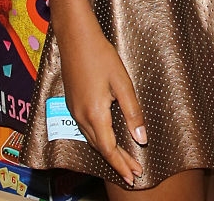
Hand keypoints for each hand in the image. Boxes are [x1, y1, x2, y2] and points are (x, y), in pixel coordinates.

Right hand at [57, 18, 145, 186]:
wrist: (76, 37)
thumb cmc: (101, 55)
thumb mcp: (122, 82)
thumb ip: (132, 111)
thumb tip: (141, 138)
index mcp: (95, 113)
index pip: (109, 149)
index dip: (122, 164)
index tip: (134, 176)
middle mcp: (81, 116)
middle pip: (100, 148)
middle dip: (117, 162)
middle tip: (134, 172)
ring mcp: (74, 110)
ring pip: (92, 139)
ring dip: (108, 151)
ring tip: (124, 159)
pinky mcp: (72, 102)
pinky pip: (86, 129)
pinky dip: (99, 139)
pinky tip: (108, 137)